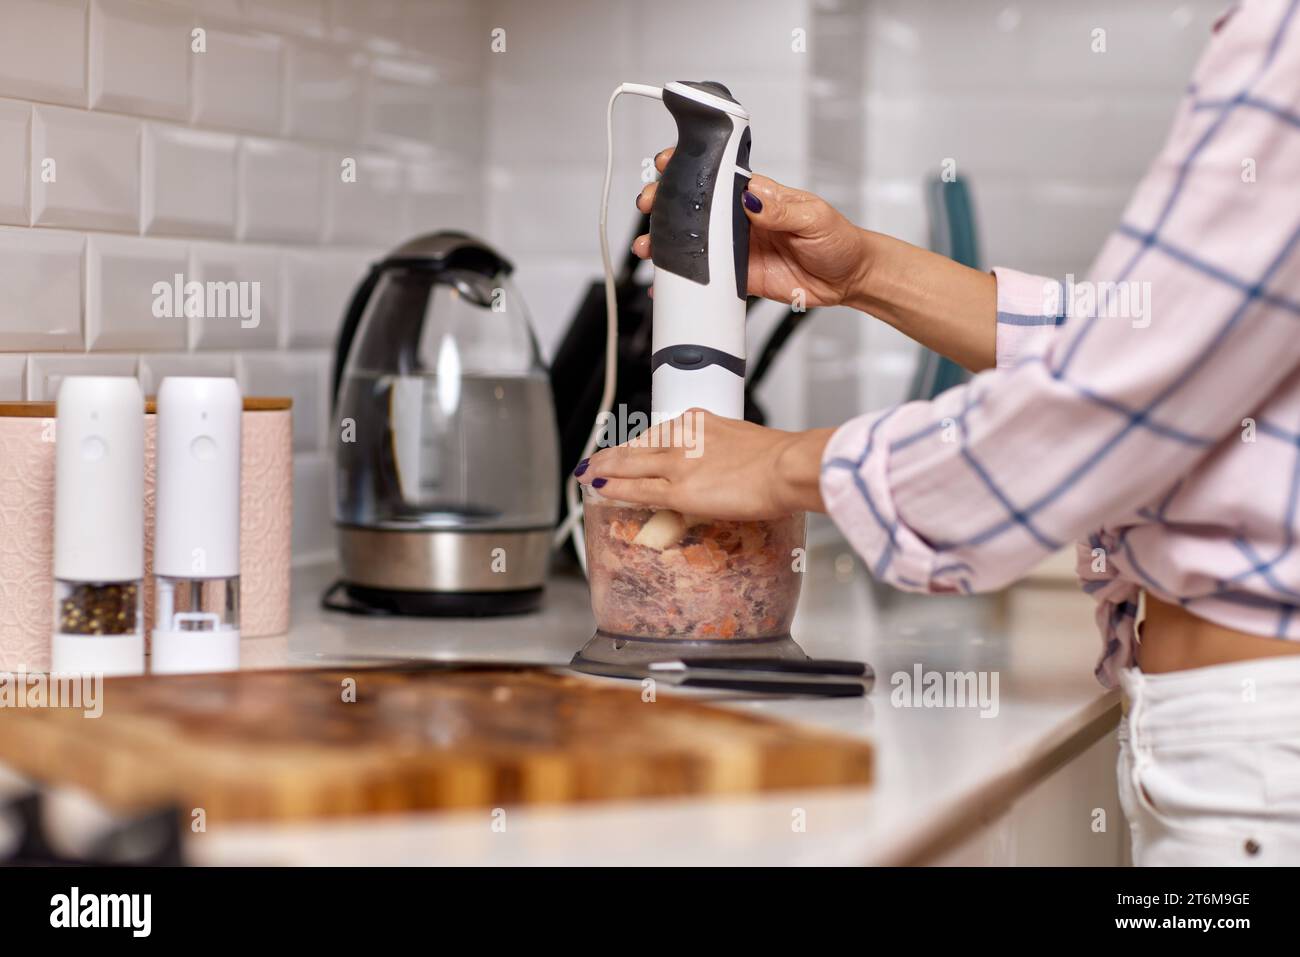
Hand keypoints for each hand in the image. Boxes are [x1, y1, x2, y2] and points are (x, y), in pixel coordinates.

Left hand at [575, 409, 834, 520]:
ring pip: (628, 464)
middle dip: (611, 455)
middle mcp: (683, 437)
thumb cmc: (780, 459)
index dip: (637, 443)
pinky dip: (613, 488)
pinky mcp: (678, 489)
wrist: (787, 467)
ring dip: (603, 469)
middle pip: (636, 445)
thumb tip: (724, 468)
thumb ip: (725, 451)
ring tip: (586, 474)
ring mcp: (677, 463)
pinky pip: (635, 489)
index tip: (627, 449)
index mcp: (700, 421)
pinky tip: (598, 489)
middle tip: (593, 461)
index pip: (658, 432)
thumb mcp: (745, 442)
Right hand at [634, 149, 869, 308]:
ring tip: (648, 247)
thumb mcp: (813, 217)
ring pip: (694, 243)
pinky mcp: (739, 278)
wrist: (848, 278)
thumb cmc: (837, 240)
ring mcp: (737, 249)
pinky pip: (706, 278)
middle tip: (650, 205)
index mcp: (758, 196)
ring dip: (667, 243)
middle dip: (666, 203)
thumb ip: (781, 208)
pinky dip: (685, 281)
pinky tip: (665, 283)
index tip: (667, 163)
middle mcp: (742, 220)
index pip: (717, 176)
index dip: (689, 168)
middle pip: (696, 208)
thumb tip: (752, 198)